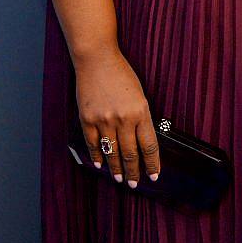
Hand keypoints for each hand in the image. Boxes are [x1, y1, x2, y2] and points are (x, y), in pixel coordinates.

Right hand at [74, 45, 160, 187]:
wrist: (97, 59)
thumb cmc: (121, 73)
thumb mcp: (139, 94)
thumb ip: (140, 117)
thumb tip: (141, 141)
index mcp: (140, 111)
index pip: (149, 146)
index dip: (152, 163)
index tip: (154, 175)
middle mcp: (123, 119)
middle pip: (130, 153)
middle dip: (134, 171)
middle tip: (135, 183)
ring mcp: (104, 120)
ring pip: (112, 152)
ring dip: (116, 168)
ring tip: (119, 178)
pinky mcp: (87, 119)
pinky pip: (93, 144)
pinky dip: (97, 156)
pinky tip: (100, 164)